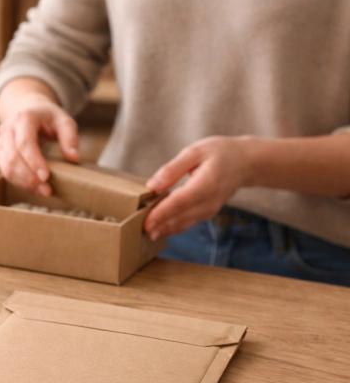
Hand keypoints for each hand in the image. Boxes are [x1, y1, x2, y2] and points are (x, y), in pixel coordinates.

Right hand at [0, 79, 79, 195]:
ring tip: (43, 192)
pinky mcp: (0, 154)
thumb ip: (70, 138)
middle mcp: (8, 129)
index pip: (25, 143)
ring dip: (24, 183)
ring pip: (6, 167)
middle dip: (29, 177)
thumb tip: (73, 158)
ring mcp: (1, 142)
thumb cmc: (48, 118)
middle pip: (13, 158)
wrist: (29, 110)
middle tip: (47, 190)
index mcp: (24, 118)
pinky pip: (6, 172)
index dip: (34, 162)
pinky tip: (34, 189)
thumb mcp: (63, 121)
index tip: (46, 177)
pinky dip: (20, 183)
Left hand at [143, 136, 258, 239]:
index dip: (162, 214)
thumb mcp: (195, 151)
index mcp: (206, 184)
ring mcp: (209, 211)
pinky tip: (156, 227)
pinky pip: (185, 223)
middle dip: (157, 225)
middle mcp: (209, 202)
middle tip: (135, 230)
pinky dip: (170, 226)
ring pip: (181, 225)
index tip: (146, 223)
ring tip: (142, 231)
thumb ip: (173, 169)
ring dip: (162, 229)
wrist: (246, 163)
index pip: (180, 202)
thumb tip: (152, 185)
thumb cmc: (220, 153)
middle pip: (179, 218)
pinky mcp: (206, 214)